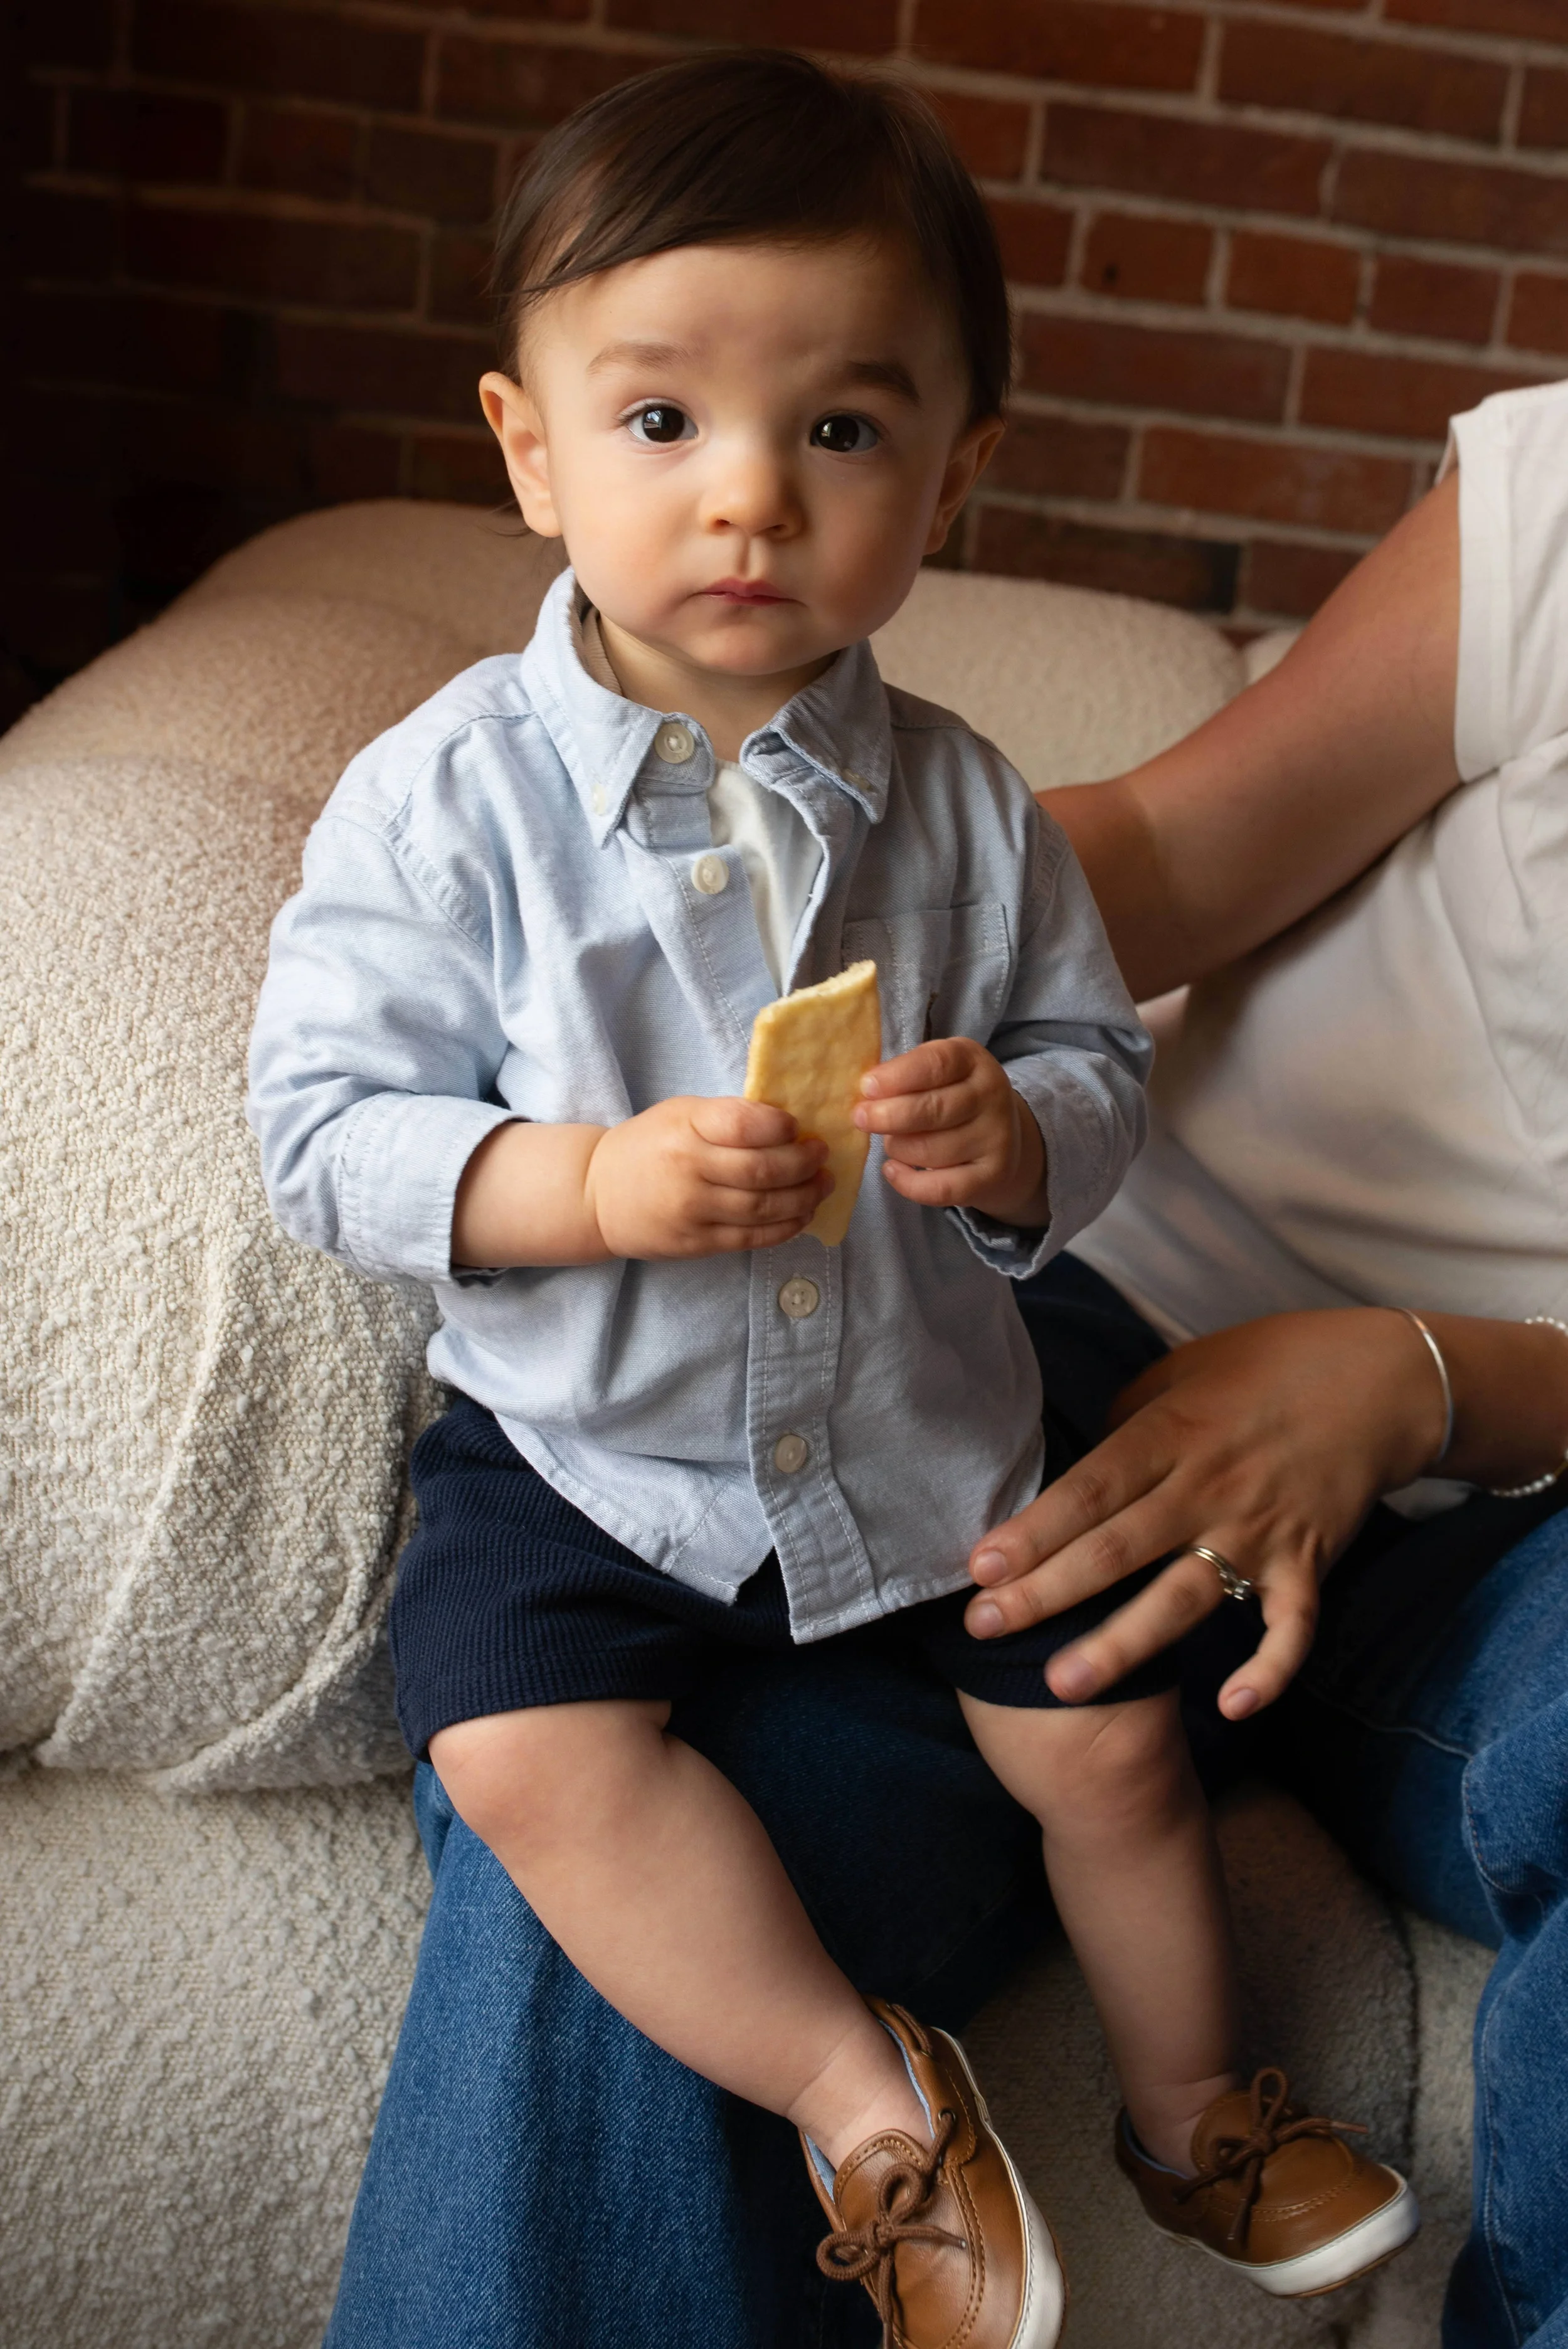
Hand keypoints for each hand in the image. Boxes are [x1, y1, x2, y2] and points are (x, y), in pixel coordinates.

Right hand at [585, 1096, 829, 1258]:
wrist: (597, 1195)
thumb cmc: (648, 1146)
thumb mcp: (680, 1114)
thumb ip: (728, 1117)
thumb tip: (788, 1124)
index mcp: (686, 1127)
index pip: (746, 1124)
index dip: (783, 1126)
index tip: (798, 1127)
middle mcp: (689, 1169)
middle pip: (763, 1169)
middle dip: (805, 1164)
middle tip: (822, 1157)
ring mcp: (692, 1211)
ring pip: (763, 1208)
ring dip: (804, 1197)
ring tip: (822, 1185)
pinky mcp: (696, 1244)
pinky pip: (751, 1238)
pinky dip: (785, 1228)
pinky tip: (802, 1215)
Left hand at [853, 1037, 1047, 1225]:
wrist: (1001, 1134)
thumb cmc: (950, 1095)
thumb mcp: (933, 1070)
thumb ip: (903, 1074)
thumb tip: (865, 1092)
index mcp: (972, 1060)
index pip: (936, 1064)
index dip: (898, 1076)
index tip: (867, 1087)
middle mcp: (992, 1095)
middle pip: (933, 1109)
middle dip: (888, 1116)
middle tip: (860, 1119)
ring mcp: (997, 1137)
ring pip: (931, 1150)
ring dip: (897, 1148)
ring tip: (890, 1142)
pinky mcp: (993, 1175)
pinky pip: (941, 1188)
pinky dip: (908, 1183)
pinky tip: (892, 1170)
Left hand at [961, 1309, 1444, 1719]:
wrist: (1383, 1379)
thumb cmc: (1272, 1364)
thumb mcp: (1186, 1367)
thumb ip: (1131, 1416)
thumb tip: (1083, 1462)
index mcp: (1173, 1433)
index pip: (1090, 1489)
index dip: (1034, 1529)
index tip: (979, 1567)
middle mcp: (1210, 1487)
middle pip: (1117, 1549)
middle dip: (1046, 1593)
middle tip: (984, 1629)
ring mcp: (1262, 1531)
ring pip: (1183, 1597)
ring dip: (1123, 1644)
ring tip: (1064, 1685)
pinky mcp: (1310, 1563)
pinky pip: (1291, 1628)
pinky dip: (1268, 1670)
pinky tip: (1232, 1708)